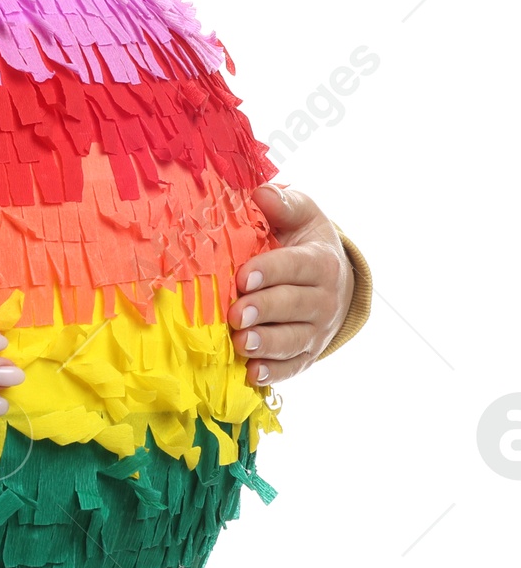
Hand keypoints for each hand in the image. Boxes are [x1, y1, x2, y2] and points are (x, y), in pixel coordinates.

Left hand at [232, 185, 354, 386]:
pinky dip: (274, 372)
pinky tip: (252, 374)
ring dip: (267, 344)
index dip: (271, 271)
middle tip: (236, 314)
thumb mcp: (302, 216)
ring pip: (293, 340)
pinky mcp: (306, 354)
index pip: (296, 267)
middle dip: (264, 310)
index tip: (243, 276)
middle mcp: (324, 299)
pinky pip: (293, 367)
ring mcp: (316, 330)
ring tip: (241, 343)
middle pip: (294, 306)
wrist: (332, 278)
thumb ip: (285, 205)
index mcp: (321, 262)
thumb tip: (262, 193)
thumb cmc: (304, 241)